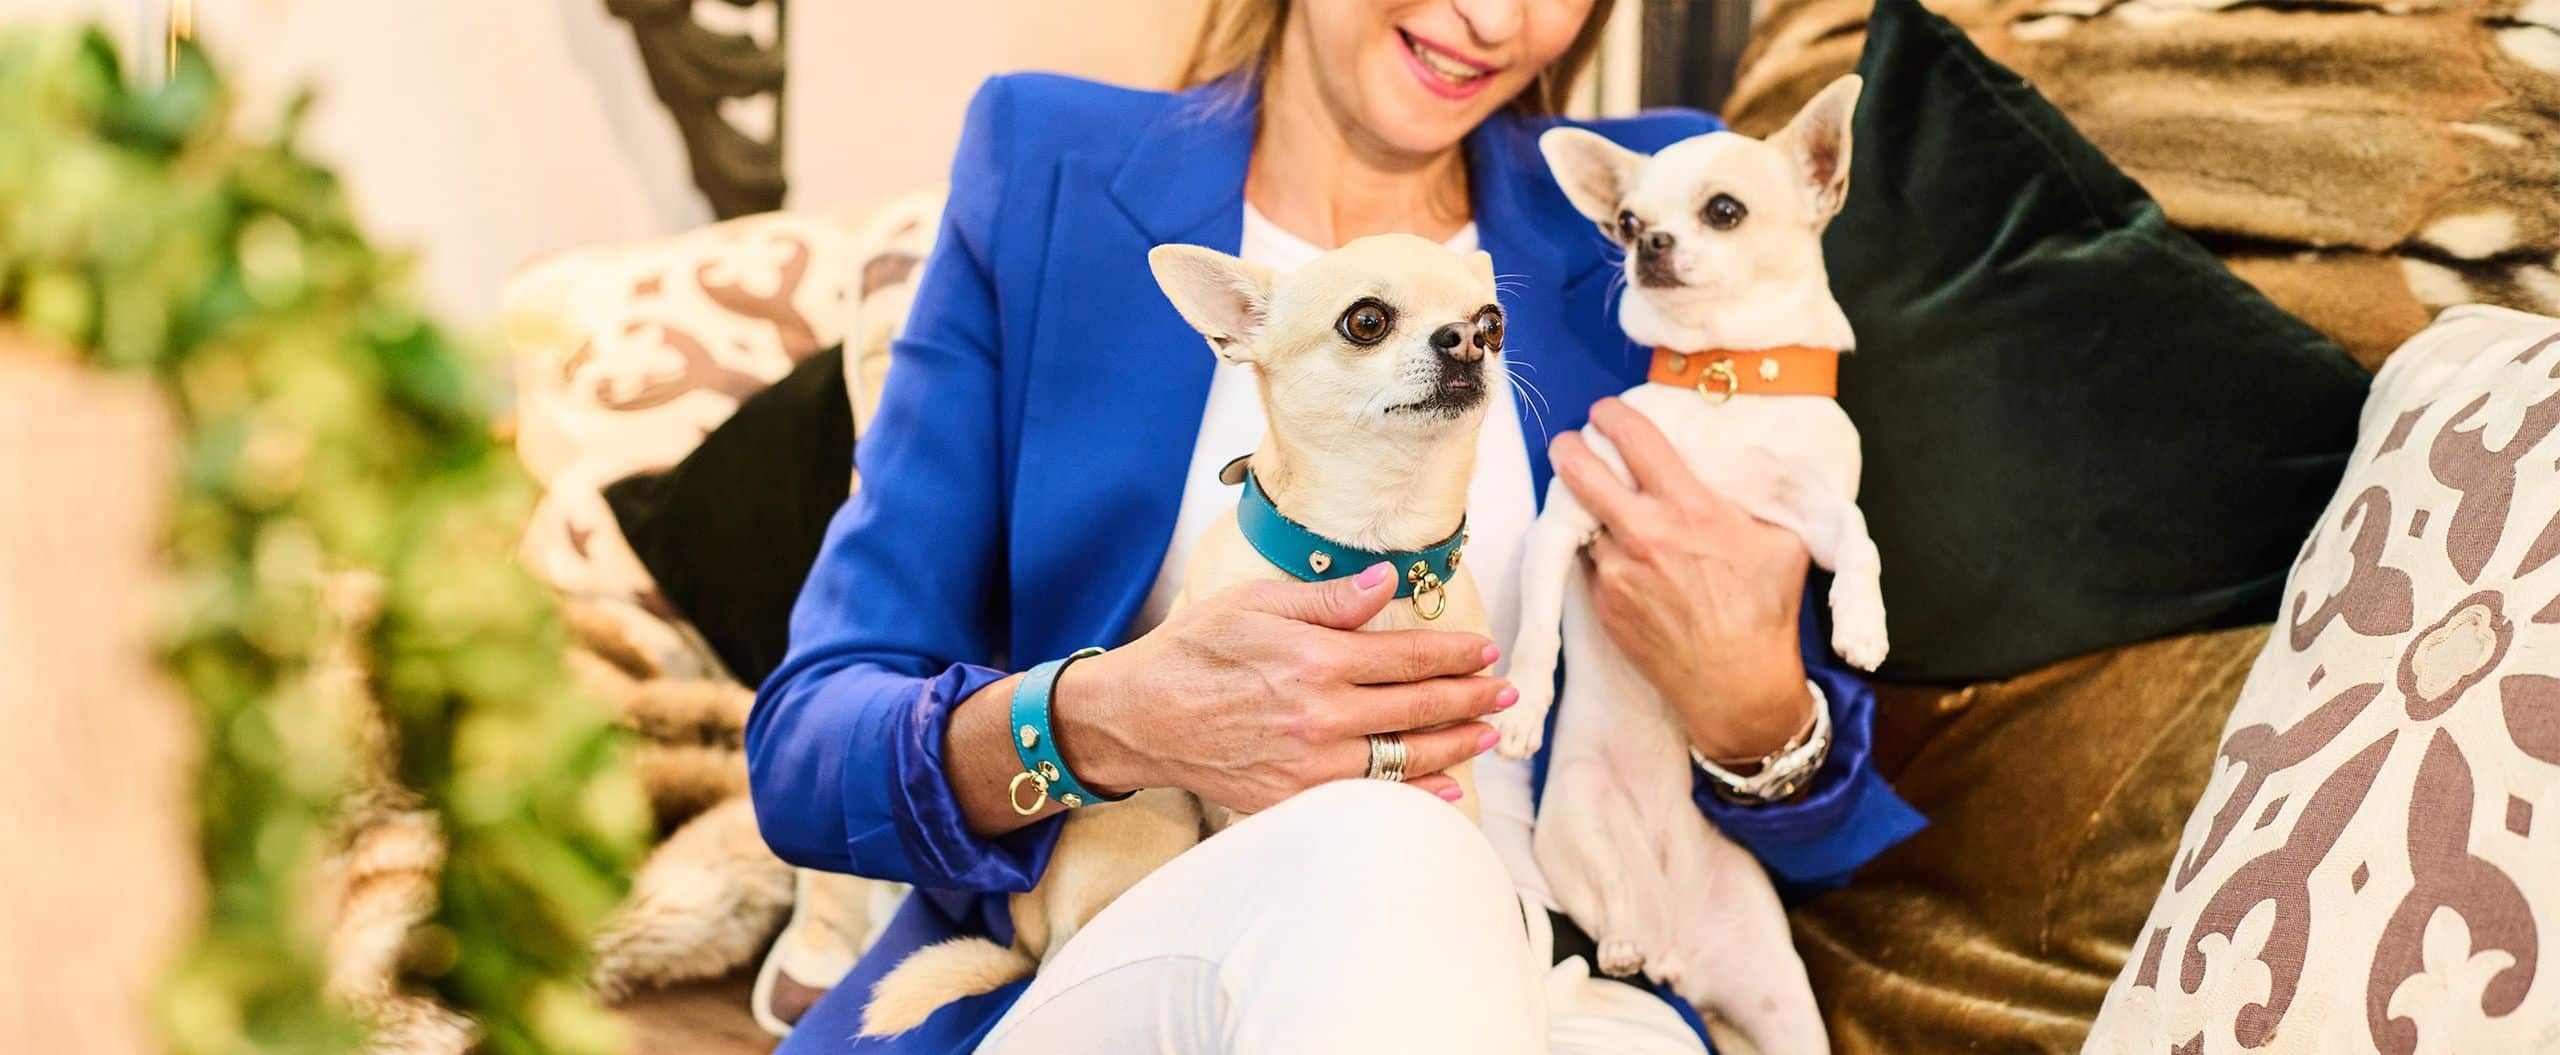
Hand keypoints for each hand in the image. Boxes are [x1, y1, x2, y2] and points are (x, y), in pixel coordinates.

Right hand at [1052, 563, 1513, 811]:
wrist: (1138, 718)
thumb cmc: (1192, 651)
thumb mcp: (1255, 604)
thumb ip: (1328, 599)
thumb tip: (1387, 583)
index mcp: (1315, 658)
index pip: (1406, 655)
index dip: (1453, 653)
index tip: (1484, 650)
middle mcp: (1321, 714)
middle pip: (1417, 706)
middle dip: (1470, 696)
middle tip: (1505, 690)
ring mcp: (1310, 763)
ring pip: (1405, 755)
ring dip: (1455, 743)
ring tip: (1487, 731)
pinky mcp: (1294, 798)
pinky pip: (1371, 798)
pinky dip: (1415, 795)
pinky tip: (1447, 789)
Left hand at [1551, 398, 1815, 762]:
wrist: (1738, 685)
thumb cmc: (1767, 610)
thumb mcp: (1782, 540)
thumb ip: (1756, 497)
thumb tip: (1744, 464)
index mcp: (1689, 507)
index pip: (1632, 437)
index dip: (1611, 414)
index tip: (1606, 411)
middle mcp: (1644, 533)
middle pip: (1578, 469)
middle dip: (1569, 447)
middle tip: (1572, 444)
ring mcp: (1616, 571)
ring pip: (1578, 519)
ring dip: (1584, 507)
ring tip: (1601, 506)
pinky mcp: (1601, 603)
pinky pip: (1587, 562)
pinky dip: (1595, 550)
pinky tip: (1620, 554)